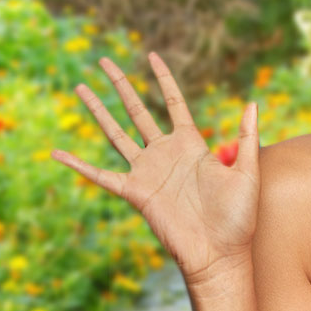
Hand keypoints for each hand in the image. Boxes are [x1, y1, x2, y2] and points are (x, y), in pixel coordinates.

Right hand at [50, 52, 259, 286]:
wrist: (220, 254)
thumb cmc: (239, 219)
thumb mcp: (247, 173)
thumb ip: (246, 137)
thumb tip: (253, 102)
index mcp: (192, 145)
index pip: (173, 102)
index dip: (163, 78)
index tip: (151, 55)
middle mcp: (165, 153)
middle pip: (138, 110)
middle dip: (121, 85)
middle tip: (104, 60)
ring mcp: (147, 172)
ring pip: (116, 133)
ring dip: (98, 110)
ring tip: (80, 87)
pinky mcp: (135, 193)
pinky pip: (100, 175)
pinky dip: (78, 165)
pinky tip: (57, 152)